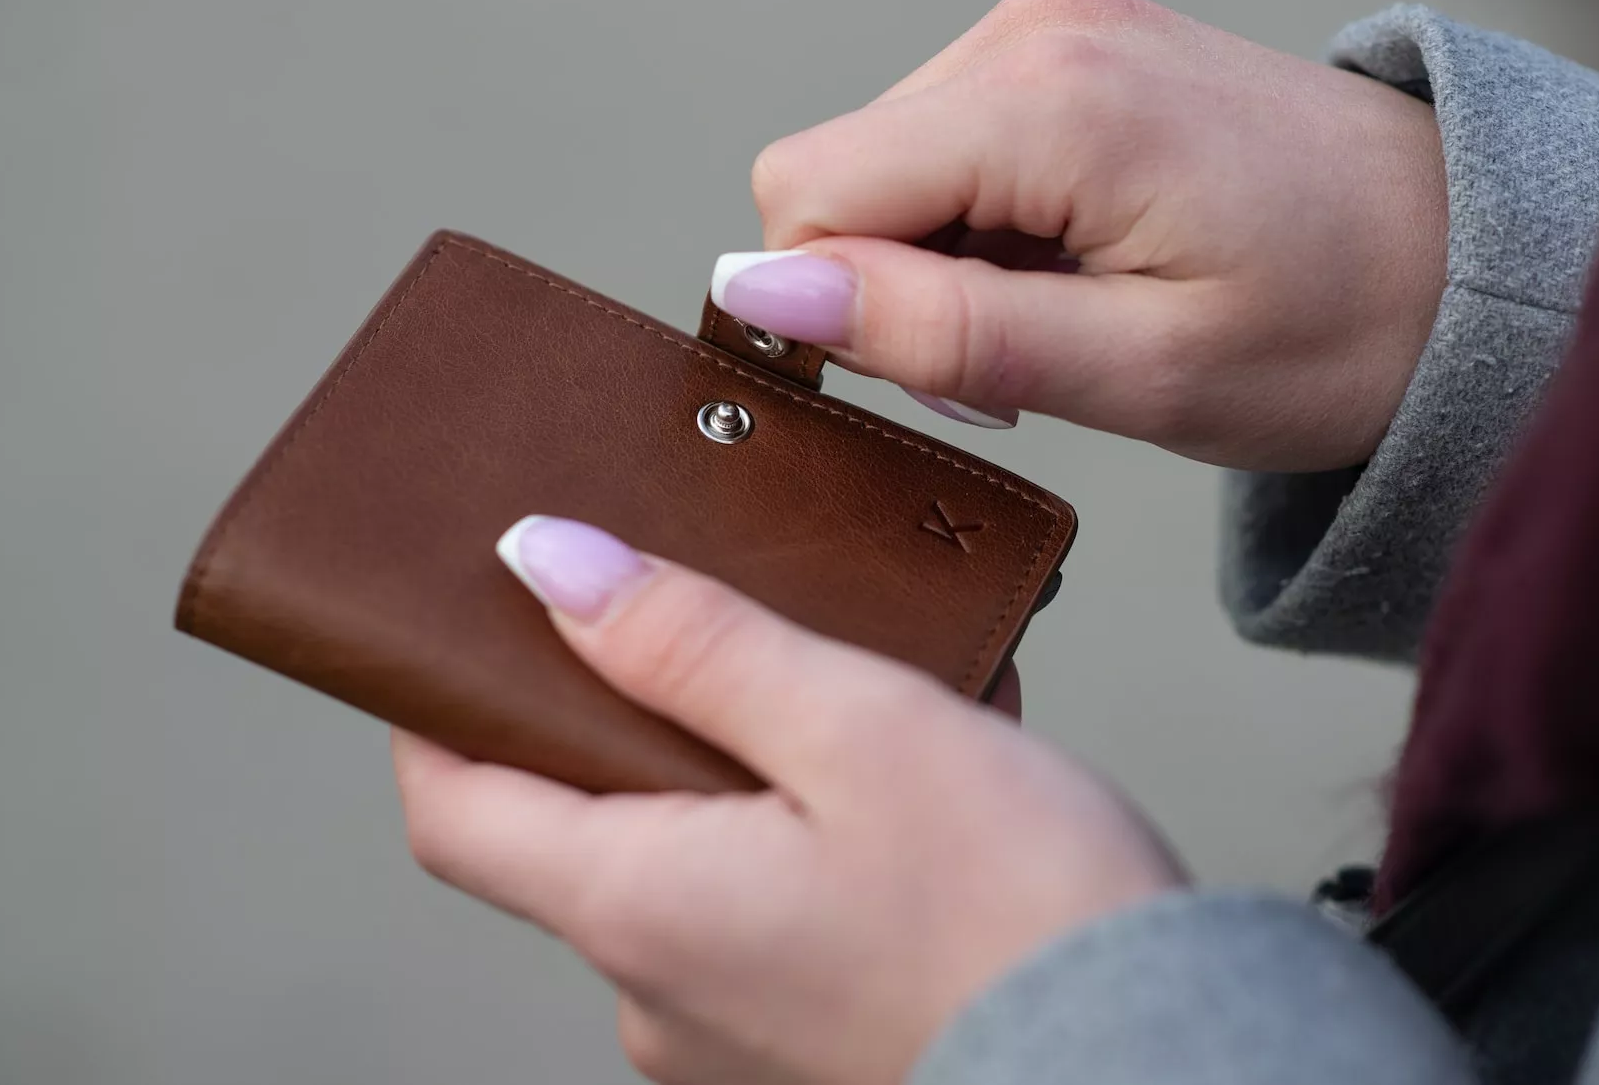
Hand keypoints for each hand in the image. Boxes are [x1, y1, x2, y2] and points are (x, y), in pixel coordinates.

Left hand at [394, 516, 1183, 1084]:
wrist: (1161, 1066)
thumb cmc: (1025, 919)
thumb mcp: (859, 730)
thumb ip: (694, 643)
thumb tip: (547, 563)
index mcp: (639, 905)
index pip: (452, 804)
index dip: (437, 704)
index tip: (461, 624)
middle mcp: (659, 989)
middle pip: (575, 823)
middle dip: (635, 714)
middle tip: (720, 626)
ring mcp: (731, 1031)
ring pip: (686, 860)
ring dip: (745, 769)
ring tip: (859, 698)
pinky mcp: (805, 1041)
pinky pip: (764, 912)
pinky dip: (804, 836)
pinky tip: (904, 787)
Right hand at [713, 0, 1448, 471]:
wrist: (1468, 255)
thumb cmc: (1340, 327)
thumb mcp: (1140, 372)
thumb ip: (941, 333)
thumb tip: (762, 296)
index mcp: (1049, 99)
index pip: (807, 193)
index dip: (837, 310)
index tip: (956, 378)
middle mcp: (1031, 27)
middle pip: (833, 173)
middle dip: (891, 287)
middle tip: (1027, 360)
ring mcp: (1050, 22)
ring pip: (883, 163)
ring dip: (941, 260)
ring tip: (1070, 310)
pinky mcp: (1068, 41)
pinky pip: (945, 140)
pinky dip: (981, 222)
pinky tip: (1077, 260)